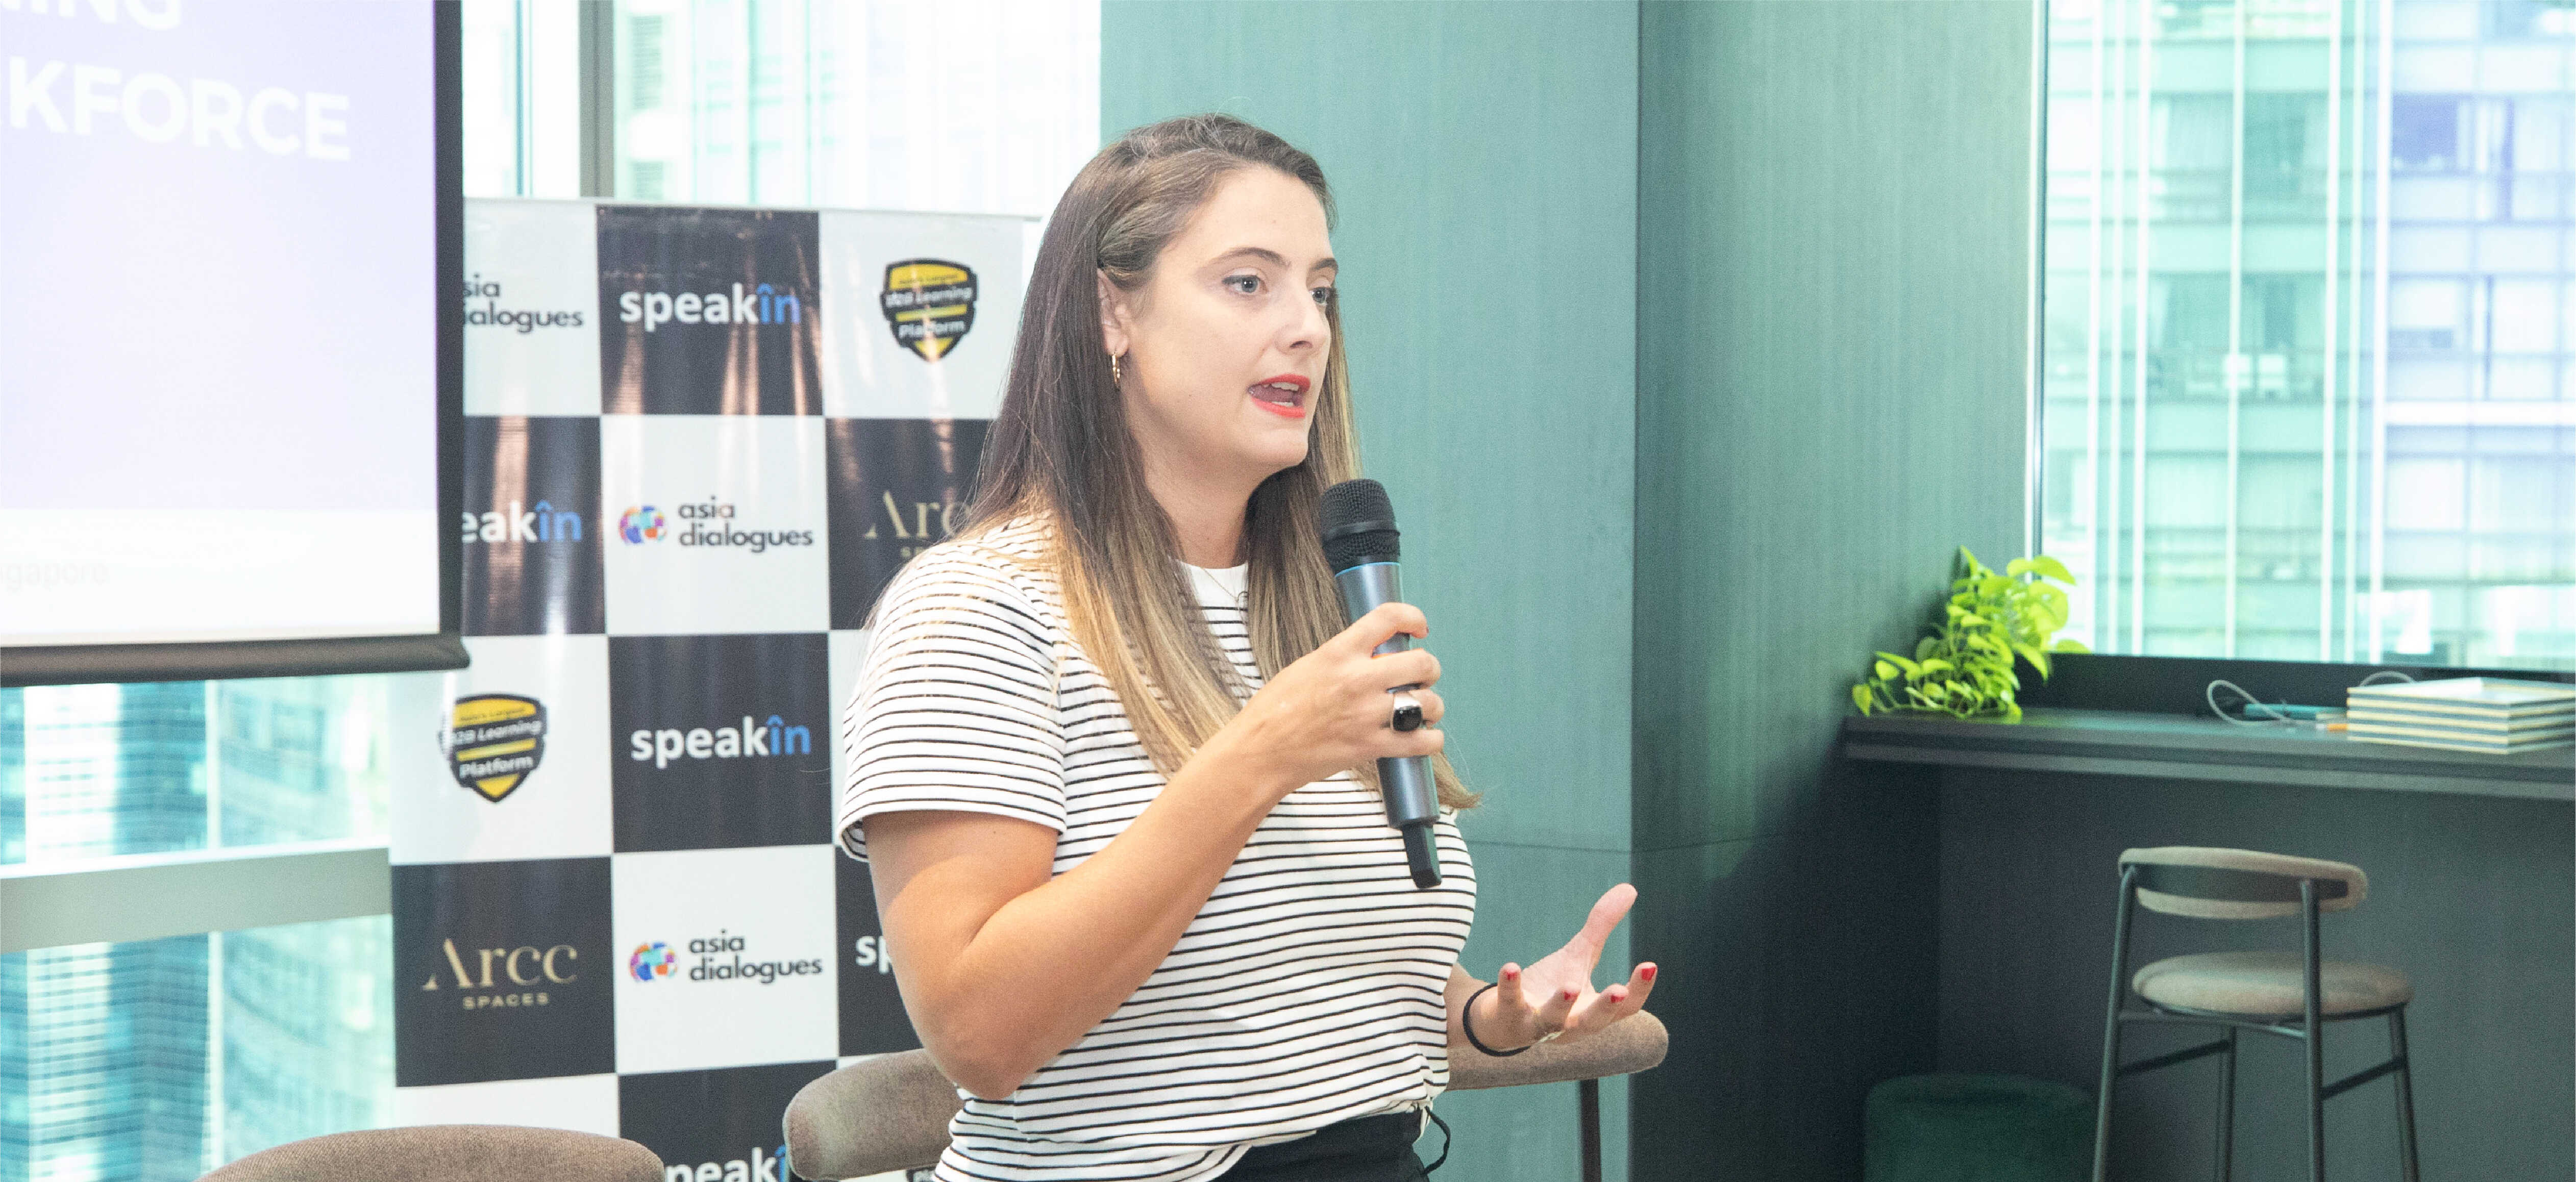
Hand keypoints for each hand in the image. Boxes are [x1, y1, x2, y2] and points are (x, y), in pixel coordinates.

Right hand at [1203, 601, 1447, 793]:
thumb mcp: (1307, 667)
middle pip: (1421, 662)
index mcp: (1337, 653)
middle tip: (1422, 677)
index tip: (1419, 627)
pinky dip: (1432, 741)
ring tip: (1422, 711)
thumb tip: (1375, 655)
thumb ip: (1343, 658)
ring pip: (1427, 702)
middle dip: (1429, 669)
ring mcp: (1366, 714)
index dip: (1413, 616)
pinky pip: (1420, 742)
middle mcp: (1357, 680)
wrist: (1261, 752)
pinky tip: (1427, 738)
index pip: (1387, 618)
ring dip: (1432, 706)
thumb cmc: (1275, 711)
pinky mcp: (1370, 746)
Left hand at [1476, 884, 1655, 1049]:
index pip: (1626, 1008)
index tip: (1650, 965)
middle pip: (1594, 1021)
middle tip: (1618, 991)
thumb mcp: (1579, 955)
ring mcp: (1541, 1024)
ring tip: (1570, 987)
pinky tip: (1510, 967)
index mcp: (1595, 1011)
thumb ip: (1601, 927)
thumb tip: (1629, 888)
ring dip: (1562, 1003)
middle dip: (1606, 1007)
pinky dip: (1510, 987)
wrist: (1509, 1018)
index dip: (1640, 989)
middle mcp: (1572, 1024)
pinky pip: (1511, 1003)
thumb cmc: (1553, 987)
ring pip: (1553, 1019)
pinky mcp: (1511, 1017)